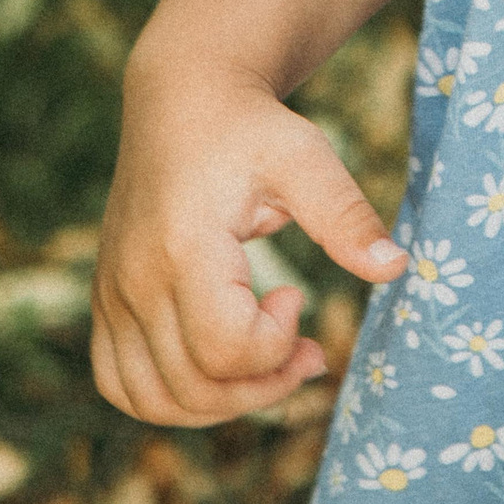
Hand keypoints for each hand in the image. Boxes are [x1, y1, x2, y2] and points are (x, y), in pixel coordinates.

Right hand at [93, 50, 407, 425]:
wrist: (182, 100)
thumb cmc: (250, 129)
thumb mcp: (306, 159)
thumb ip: (346, 216)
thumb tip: (397, 267)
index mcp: (183, 246)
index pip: (226, 347)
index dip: (276, 346)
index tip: (297, 296)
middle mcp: (134, 279)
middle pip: (195, 386)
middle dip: (264, 385)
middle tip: (304, 348)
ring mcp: (112, 294)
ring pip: (155, 399)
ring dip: (221, 404)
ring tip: (265, 365)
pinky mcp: (106, 300)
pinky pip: (119, 384)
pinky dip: (168, 398)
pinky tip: (215, 368)